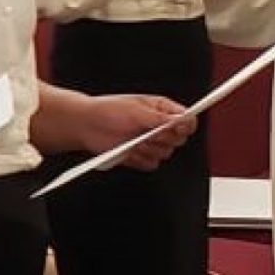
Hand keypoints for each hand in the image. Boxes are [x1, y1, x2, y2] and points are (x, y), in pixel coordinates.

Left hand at [77, 94, 195, 171]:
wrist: (87, 126)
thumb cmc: (108, 111)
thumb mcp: (135, 110)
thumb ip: (160, 118)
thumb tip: (182, 119)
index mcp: (161, 110)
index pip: (187, 120)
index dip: (185, 126)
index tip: (176, 127)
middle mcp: (159, 127)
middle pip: (179, 140)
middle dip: (163, 138)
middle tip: (147, 133)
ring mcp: (151, 143)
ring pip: (166, 154)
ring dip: (149, 149)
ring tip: (132, 140)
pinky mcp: (142, 157)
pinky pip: (152, 164)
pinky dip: (140, 159)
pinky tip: (128, 150)